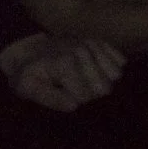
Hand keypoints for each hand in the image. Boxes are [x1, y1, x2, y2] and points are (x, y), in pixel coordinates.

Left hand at [0, 34, 124, 112]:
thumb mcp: (27, 88)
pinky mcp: (100, 42)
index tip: (61, 95)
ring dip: (101, 82)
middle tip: (70, 89)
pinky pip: (120, 61)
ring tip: (82, 81)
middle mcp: (83, 51)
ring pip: (115, 74)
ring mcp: (94, 45)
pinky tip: (96, 71)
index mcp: (65, 63)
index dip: (75, 101)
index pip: (86, 96)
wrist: (28, 49)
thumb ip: (50, 98)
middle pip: (103, 87)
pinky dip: (110, 70)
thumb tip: (74, 107)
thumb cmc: (28, 72)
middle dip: (90, 93)